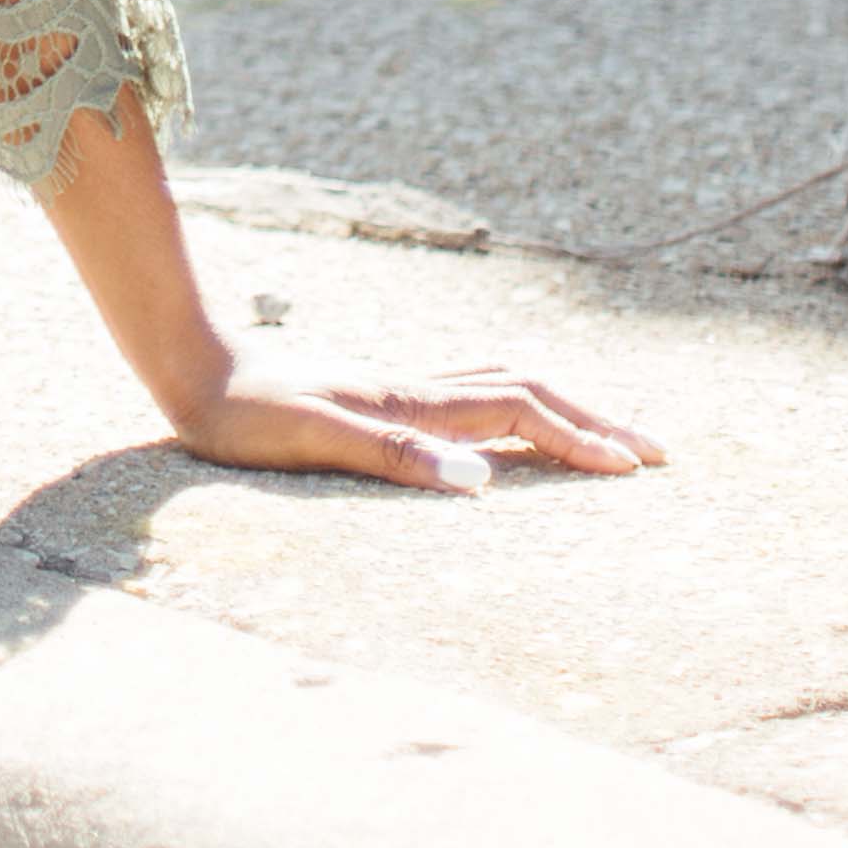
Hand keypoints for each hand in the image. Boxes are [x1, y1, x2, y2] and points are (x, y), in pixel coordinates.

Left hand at [160, 358, 662, 494]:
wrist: (191, 367)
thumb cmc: (243, 415)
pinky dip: (516, 406)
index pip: (520, 413)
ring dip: (563, 408)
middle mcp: (415, 388)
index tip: (635, 471)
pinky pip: (471, 393)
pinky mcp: (378, 394)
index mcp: (412, 402)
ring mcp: (399, 387)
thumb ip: (395, 455)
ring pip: (503, 385)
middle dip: (595, 420)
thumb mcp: (313, 440)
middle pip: (529, 389)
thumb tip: (479, 481)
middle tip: (656, 453)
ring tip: (606, 435)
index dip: (579, 440)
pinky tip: (512, 424)